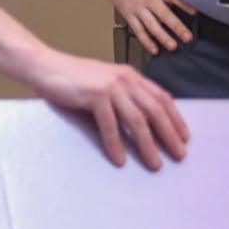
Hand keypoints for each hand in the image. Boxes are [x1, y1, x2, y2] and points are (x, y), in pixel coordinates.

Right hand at [24, 48, 192, 169]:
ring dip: (148, 145)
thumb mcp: (104, 81)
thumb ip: (123, 94)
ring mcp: (110, 86)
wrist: (43, 65)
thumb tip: (140, 118)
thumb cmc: (71, 77)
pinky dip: (116, 143)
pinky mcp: (94, 95)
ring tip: (154, 163)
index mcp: (130, 75)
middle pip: (155, 110)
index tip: (184, 137)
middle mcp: (125, 79)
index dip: (176, 118)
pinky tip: (120, 158)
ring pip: (137, 120)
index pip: (162, 97)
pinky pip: (110, 125)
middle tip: (179, 155)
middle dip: (170, 135)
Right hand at [97, 0, 192, 54]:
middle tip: (187, 37)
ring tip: (173, 46)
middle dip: (177, 27)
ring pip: (151, 25)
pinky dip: (146, 41)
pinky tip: (154, 49)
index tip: (195, 13)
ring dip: (162, 37)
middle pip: (164, 15)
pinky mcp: (129, 14)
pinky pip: (138, 30)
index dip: (185, 5)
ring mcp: (138, 8)